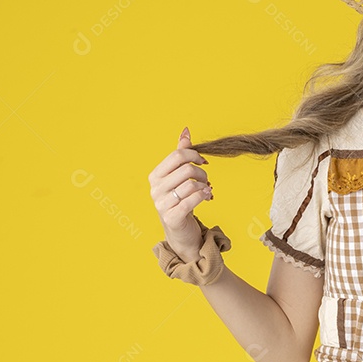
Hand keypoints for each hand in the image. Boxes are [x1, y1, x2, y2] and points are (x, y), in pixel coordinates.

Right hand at [147, 127, 212, 260]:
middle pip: (186, 169)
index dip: (194, 155)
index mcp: (155, 176)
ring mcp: (161, 204)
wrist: (180, 231)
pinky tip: (207, 197)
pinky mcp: (172, 217)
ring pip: (191, 184)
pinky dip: (204, 196)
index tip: (203, 162)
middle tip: (206, 180)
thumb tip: (186, 130)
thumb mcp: (178, 176)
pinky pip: (193, 200)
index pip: (177, 156)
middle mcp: (155, 189)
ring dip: (205, 186)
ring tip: (207, 190)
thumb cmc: (179, 200)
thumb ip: (181, 153)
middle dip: (202, 173)